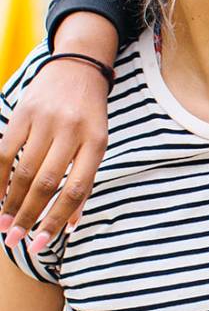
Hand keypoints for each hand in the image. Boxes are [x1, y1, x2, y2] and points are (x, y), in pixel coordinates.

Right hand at [0, 17, 116, 248]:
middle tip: (14, 240)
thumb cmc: (89, 114)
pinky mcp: (23, 114)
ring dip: (10, 202)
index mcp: (97, 142)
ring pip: (23, 170)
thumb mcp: (97, 142)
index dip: (58, 218)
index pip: (76, 188)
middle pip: (47, 182)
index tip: (43, 243)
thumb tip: (71, 223)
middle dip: (28, 216)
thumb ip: (84, 179)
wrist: (78, 68)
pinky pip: (4, 151)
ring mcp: (46, 121)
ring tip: (2, 224)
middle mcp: (73, 131)